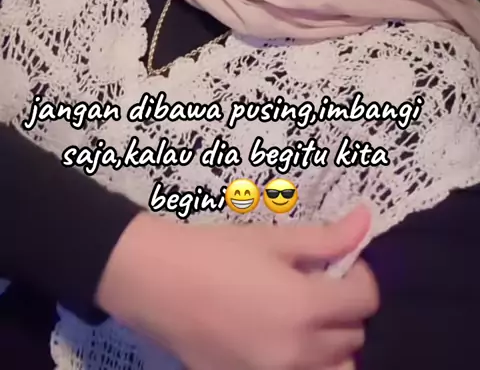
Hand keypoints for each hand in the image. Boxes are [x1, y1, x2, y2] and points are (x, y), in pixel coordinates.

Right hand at [96, 205, 378, 369]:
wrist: (155, 281)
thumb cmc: (214, 251)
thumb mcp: (272, 239)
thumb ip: (325, 238)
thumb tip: (366, 222)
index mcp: (305, 307)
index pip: (365, 301)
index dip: (361, 277)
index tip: (341, 264)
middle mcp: (297, 352)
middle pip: (354, 339)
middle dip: (346, 310)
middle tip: (321, 286)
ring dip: (331, 347)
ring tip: (307, 319)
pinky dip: (302, 364)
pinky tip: (279, 336)